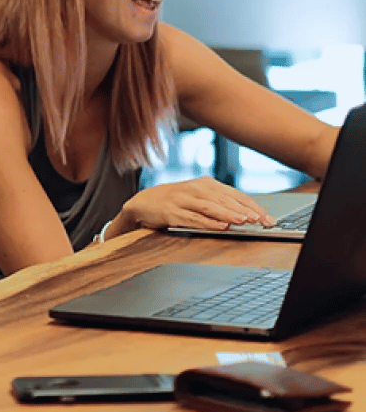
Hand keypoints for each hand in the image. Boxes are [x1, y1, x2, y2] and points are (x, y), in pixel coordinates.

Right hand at [113, 177, 275, 235]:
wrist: (143, 203)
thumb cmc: (175, 201)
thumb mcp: (198, 198)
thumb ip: (219, 204)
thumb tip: (245, 215)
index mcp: (205, 184)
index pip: (235, 195)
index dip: (253, 207)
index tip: (268, 219)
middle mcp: (195, 189)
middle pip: (225, 200)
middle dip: (245, 211)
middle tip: (261, 221)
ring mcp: (182, 200)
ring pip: (210, 207)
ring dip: (229, 214)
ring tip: (244, 221)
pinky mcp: (171, 212)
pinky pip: (193, 217)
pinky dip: (208, 222)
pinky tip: (220, 226)